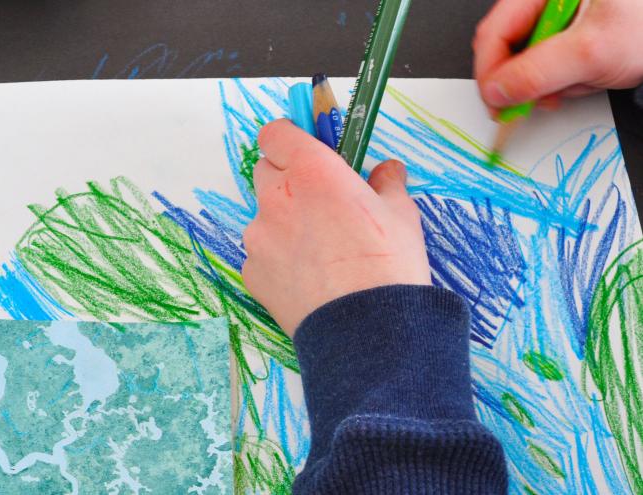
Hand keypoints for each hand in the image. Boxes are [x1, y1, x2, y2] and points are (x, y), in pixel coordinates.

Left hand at [241, 119, 431, 336]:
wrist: (366, 328)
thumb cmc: (387, 266)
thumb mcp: (401, 214)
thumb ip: (387, 184)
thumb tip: (388, 171)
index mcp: (312, 171)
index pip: (276, 133)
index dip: (288, 138)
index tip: (303, 147)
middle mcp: (277, 197)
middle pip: (266, 170)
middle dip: (287, 178)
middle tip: (318, 200)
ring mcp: (259, 235)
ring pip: (263, 215)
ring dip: (283, 222)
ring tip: (318, 250)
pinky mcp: (252, 270)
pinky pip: (261, 254)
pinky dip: (278, 259)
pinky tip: (308, 278)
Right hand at [474, 0, 642, 113]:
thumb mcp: (590, 52)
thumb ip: (537, 73)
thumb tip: (497, 91)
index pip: (493, 34)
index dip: (490, 73)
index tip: (497, 104)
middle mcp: (545, 3)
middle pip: (507, 49)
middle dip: (523, 81)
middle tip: (536, 101)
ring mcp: (556, 20)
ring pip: (527, 62)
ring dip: (549, 83)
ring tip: (582, 79)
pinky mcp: (567, 37)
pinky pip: (548, 67)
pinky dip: (562, 81)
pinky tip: (585, 78)